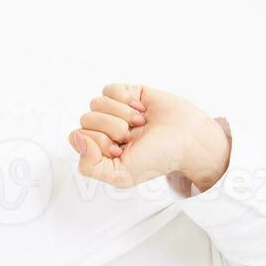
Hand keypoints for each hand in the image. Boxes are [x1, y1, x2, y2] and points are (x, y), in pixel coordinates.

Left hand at [68, 83, 230, 190]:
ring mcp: (115, 111)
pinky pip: (110, 89)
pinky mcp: (127, 93)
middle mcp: (104, 129)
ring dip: (122, 115)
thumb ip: (90, 166)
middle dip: (113, 129)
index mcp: (99, 149)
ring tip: (141, 124)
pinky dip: (127, 99)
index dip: (99, 143)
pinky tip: (142, 109)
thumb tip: (76, 138)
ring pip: (96, 103)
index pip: (78, 137)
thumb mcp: (121, 176)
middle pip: (86, 119)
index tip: (122, 150)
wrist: (189, 139)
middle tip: (134, 137)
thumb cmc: (158, 159)